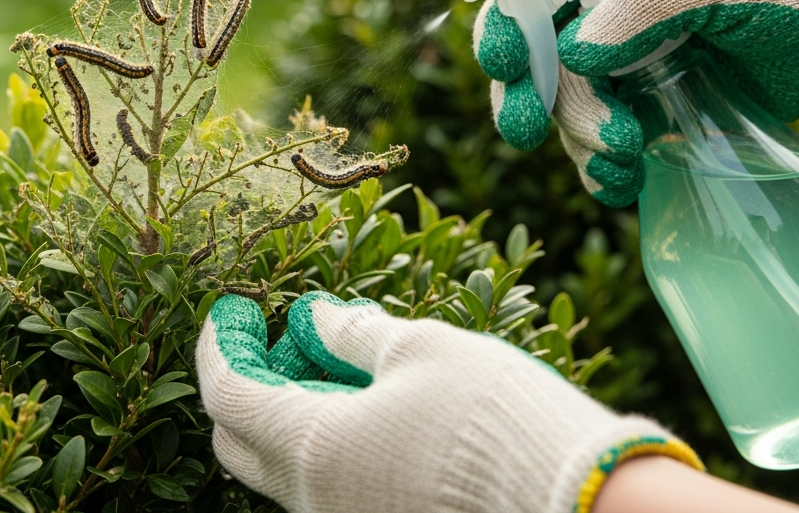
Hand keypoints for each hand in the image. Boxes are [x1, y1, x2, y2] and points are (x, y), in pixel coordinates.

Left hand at [195, 292, 699, 512]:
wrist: (578, 504)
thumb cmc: (495, 419)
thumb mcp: (420, 349)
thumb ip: (351, 332)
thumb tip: (312, 317)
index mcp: (308, 448)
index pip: (225, 394)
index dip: (220, 342)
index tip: (232, 306)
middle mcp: (312, 499)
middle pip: (238, 441)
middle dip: (244, 381)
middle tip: (279, 335)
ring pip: (284, 467)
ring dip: (289, 409)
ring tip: (333, 359)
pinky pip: (325, 484)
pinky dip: (326, 439)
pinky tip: (367, 401)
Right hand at [474, 0, 798, 205]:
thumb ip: (640, 5)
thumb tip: (571, 53)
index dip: (503, 26)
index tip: (503, 64)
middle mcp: (606, 14)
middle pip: (532, 59)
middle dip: (532, 99)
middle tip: (530, 132)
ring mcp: (623, 65)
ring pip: (563, 110)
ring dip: (579, 138)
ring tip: (625, 155)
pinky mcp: (646, 110)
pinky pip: (598, 146)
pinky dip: (599, 169)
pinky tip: (619, 183)